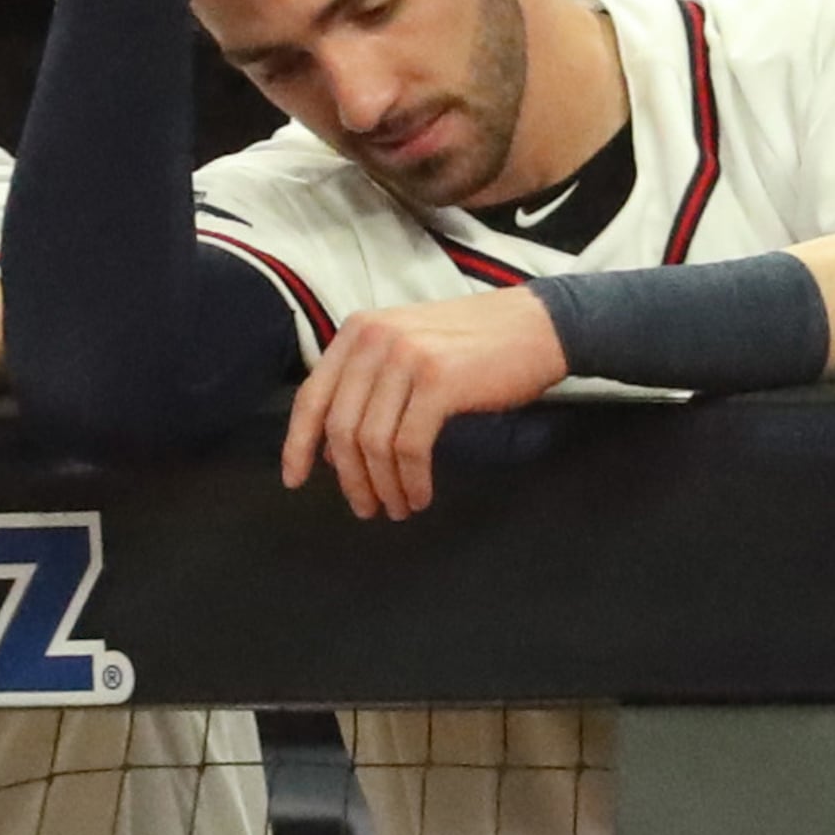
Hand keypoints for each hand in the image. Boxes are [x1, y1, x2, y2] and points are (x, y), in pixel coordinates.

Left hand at [279, 289, 567, 519]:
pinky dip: (411, 481)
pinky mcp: (437, 380)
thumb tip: (333, 453)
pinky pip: (409, 448)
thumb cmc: (475, 347)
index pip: (311, 396)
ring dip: (382, 486)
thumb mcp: (408, 352)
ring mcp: (406, 356)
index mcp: (359, 331)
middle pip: (340, 427)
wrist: (538, 326)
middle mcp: (374, 339)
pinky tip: (420, 495)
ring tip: (398, 508)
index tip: (295, 480)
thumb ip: (368, 390)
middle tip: (366, 509)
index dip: (297, 444)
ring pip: (372, 442)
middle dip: (349, 479)